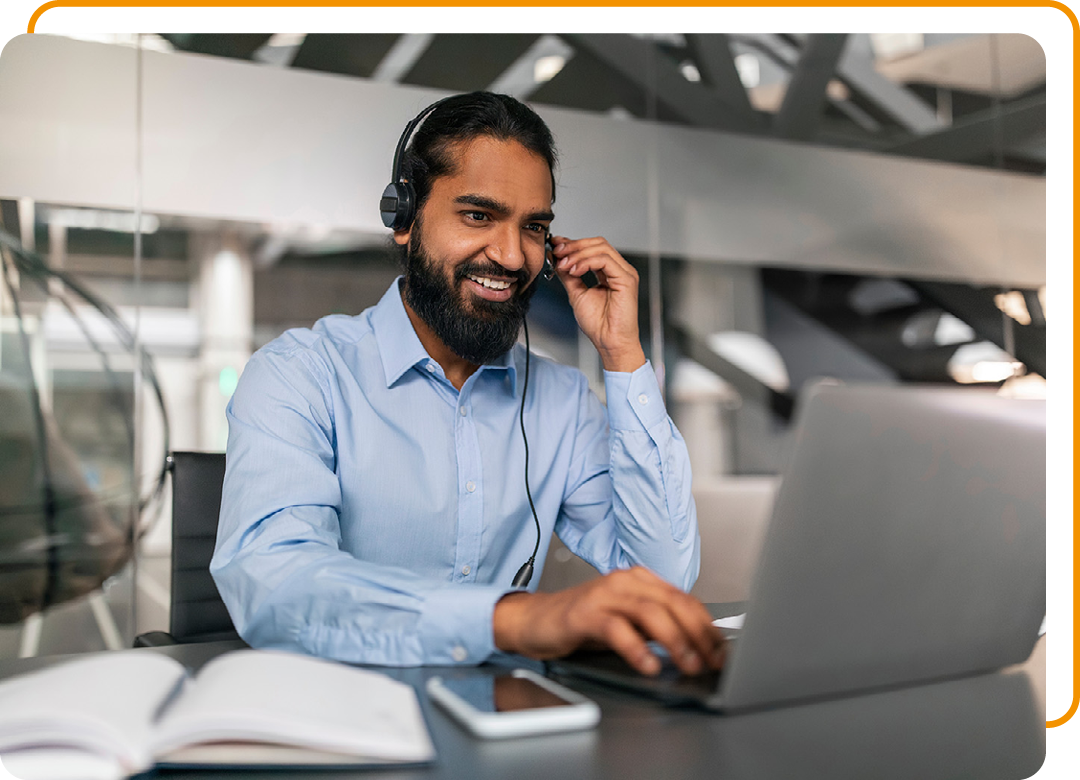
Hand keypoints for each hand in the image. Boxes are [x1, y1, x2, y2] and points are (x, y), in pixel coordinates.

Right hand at [493, 567, 726, 675]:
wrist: (534, 620)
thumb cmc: (582, 623)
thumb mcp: (627, 622)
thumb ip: (656, 627)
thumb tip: (696, 647)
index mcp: (639, 580)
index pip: (684, 599)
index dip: (707, 626)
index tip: (722, 651)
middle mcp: (625, 582)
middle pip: (673, 603)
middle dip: (699, 634)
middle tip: (712, 661)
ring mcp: (604, 595)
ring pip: (651, 613)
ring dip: (676, 641)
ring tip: (688, 665)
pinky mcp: (584, 614)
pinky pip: (617, 629)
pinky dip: (637, 649)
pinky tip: (648, 665)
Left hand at [551, 236, 646, 372]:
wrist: (609, 342)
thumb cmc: (599, 324)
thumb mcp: (577, 294)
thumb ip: (569, 275)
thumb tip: (556, 259)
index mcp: (609, 272)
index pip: (592, 248)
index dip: (573, 244)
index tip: (554, 246)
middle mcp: (619, 270)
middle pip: (598, 243)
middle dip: (574, 245)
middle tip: (557, 252)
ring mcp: (625, 273)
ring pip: (601, 248)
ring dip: (577, 254)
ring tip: (564, 265)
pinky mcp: (626, 279)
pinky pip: (604, 260)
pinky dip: (586, 262)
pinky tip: (574, 271)